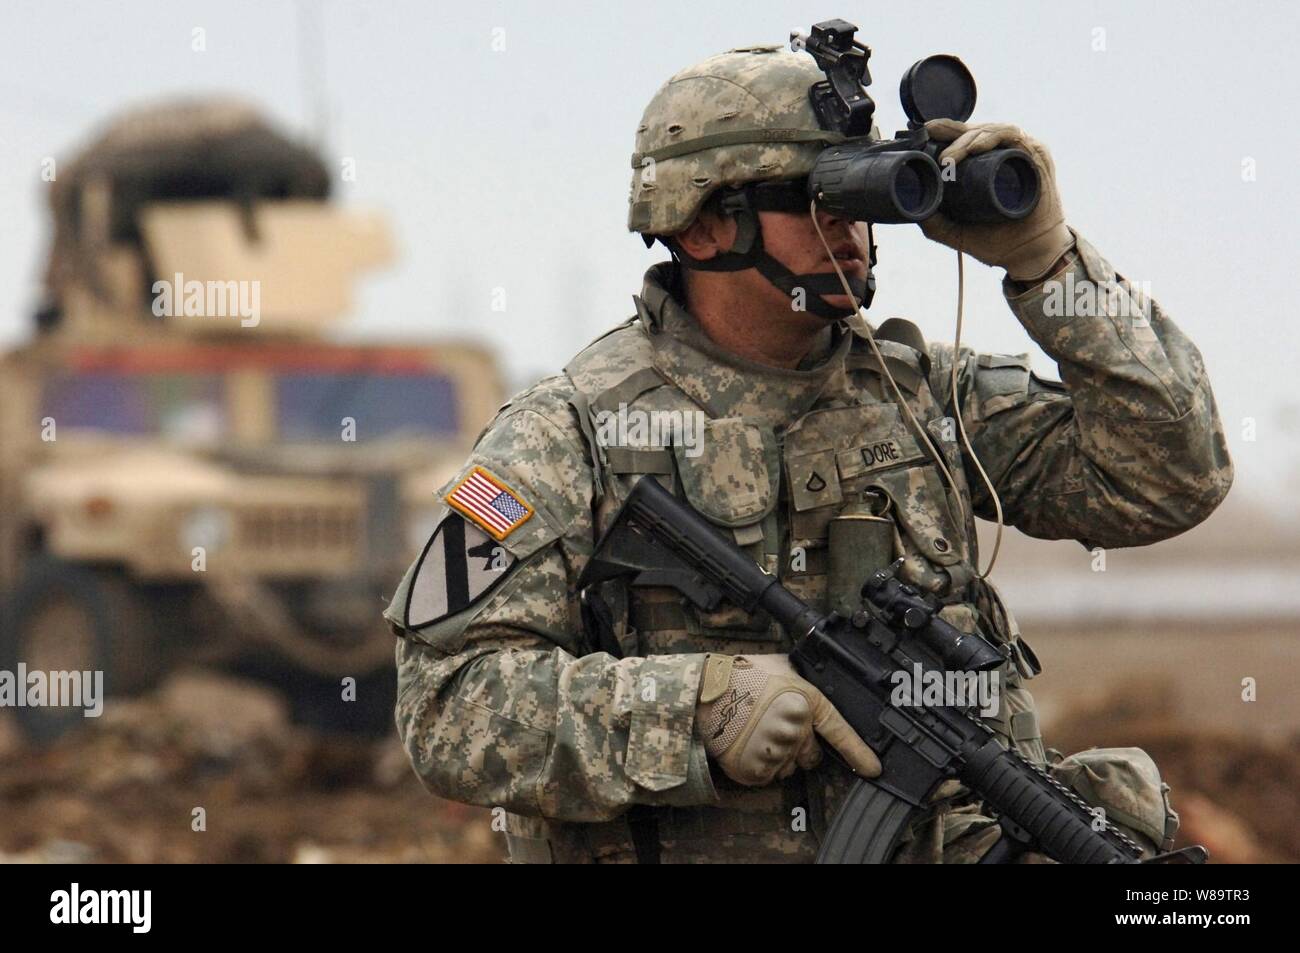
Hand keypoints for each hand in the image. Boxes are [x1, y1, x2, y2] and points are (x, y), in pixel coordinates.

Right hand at [696, 653, 880, 786]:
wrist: (706, 692)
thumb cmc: (740, 675)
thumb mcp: (780, 665)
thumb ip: (801, 678)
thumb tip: (812, 676)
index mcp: (806, 703)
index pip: (839, 732)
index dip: (859, 753)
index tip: (873, 769)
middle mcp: (796, 730)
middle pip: (811, 756)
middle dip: (799, 749)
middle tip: (775, 731)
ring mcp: (777, 752)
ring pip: (787, 768)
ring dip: (776, 758)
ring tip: (754, 734)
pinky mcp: (756, 769)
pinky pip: (766, 776)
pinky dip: (757, 766)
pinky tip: (746, 746)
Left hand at [920, 118, 1074, 280]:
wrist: (1027, 256)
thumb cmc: (996, 241)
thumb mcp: (955, 232)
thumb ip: (933, 222)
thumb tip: (908, 208)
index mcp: (984, 163)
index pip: (962, 138)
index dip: (943, 131)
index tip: (923, 132)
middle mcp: (1002, 153)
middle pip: (974, 131)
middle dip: (951, 135)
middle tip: (937, 156)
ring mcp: (1019, 152)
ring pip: (991, 131)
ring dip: (967, 140)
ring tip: (950, 157)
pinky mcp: (1036, 156)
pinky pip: (1014, 138)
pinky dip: (994, 138)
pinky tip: (977, 147)